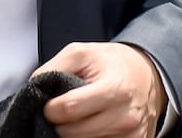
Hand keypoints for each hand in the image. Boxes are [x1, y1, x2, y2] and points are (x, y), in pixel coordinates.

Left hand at [39, 42, 166, 137]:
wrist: (148, 74)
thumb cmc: (113, 63)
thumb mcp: (82, 53)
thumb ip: (53, 68)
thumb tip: (32, 90)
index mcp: (115, 88)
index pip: (68, 110)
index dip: (50, 108)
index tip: (51, 104)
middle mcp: (125, 115)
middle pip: (73, 133)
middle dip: (60, 124)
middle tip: (65, 111)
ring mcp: (131, 134)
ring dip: (74, 134)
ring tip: (81, 117)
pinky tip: (92, 126)